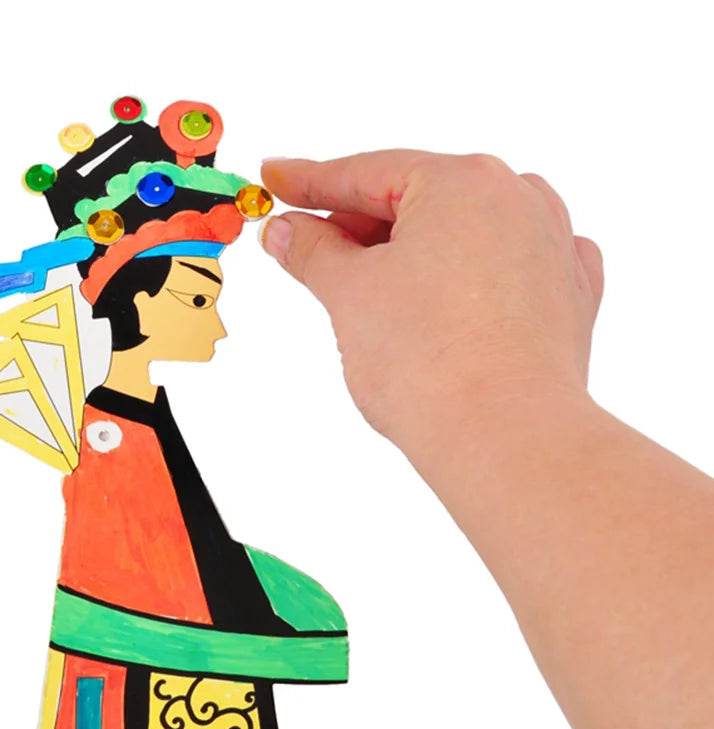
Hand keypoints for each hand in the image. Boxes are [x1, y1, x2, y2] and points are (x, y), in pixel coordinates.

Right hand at [260, 151, 603, 458]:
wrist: (504, 436)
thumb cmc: (432, 364)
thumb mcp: (349, 295)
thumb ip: (314, 252)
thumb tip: (288, 232)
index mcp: (462, 182)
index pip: (366, 173)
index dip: (312, 182)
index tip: (279, 181)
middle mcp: (517, 199)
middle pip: (418, 200)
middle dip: (360, 226)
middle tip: (311, 249)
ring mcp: (552, 246)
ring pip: (466, 234)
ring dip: (417, 253)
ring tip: (376, 289)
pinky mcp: (569, 297)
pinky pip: (509, 268)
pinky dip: (472, 278)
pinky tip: (449, 299)